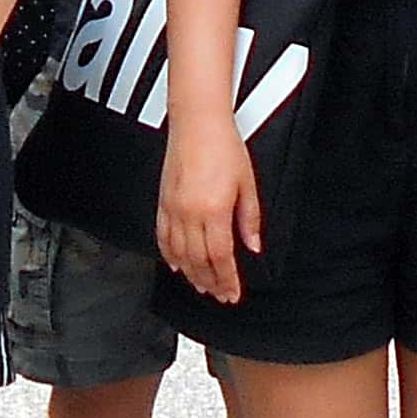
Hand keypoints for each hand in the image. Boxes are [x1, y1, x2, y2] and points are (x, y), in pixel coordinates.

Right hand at [158, 113, 262, 306]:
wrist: (197, 122)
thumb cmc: (223, 146)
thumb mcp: (247, 183)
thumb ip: (249, 218)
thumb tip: (253, 244)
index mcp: (214, 210)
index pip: (220, 257)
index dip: (227, 279)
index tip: (232, 292)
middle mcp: (190, 213)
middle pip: (199, 260)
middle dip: (211, 282)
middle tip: (219, 295)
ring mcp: (173, 208)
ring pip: (179, 253)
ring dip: (191, 274)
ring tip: (202, 285)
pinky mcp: (163, 201)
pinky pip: (163, 237)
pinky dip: (169, 255)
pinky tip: (176, 264)